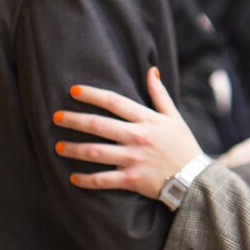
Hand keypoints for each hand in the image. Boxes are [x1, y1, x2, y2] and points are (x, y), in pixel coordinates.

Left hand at [54, 67, 203, 200]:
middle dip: (74, 120)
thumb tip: (151, 70)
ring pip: (95, 153)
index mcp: (147, 120)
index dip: (92, 95)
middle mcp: (137, 137)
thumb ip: (159, 94)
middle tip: (55, 117)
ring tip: (58, 146)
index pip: (114, 102)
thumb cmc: (182, 143)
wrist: (193, 176)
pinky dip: (86, 180)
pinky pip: (102, 180)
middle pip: (98, 126)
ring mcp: (132, 159)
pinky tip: (72, 177)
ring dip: (73, 149)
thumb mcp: (174, 116)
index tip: (73, 91)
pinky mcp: (131, 179)